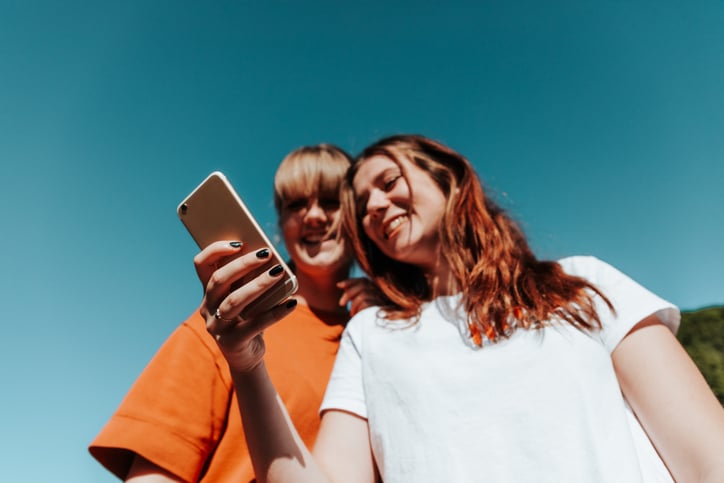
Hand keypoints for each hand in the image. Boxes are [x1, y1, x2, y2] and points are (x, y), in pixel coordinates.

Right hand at [194, 241, 296, 372]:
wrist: (247, 355)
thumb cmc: (249, 318)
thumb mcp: (247, 296)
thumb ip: (250, 279)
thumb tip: (271, 257)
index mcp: (208, 291)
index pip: (201, 264)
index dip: (215, 250)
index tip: (239, 242)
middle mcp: (207, 307)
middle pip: (219, 280)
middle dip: (243, 264)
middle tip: (266, 253)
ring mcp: (217, 326)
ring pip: (234, 301)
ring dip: (258, 284)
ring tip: (279, 272)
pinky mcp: (231, 343)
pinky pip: (255, 325)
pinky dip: (275, 313)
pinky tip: (291, 303)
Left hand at [337, 277, 385, 316]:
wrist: (378, 330)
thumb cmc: (367, 317)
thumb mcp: (359, 303)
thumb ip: (353, 294)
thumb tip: (340, 285)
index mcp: (376, 289)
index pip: (363, 280)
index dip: (350, 281)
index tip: (338, 285)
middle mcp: (380, 292)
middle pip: (363, 285)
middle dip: (349, 293)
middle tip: (341, 304)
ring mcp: (382, 299)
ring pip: (363, 294)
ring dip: (354, 304)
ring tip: (351, 313)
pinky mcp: (380, 307)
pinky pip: (366, 303)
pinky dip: (358, 308)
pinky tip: (356, 315)